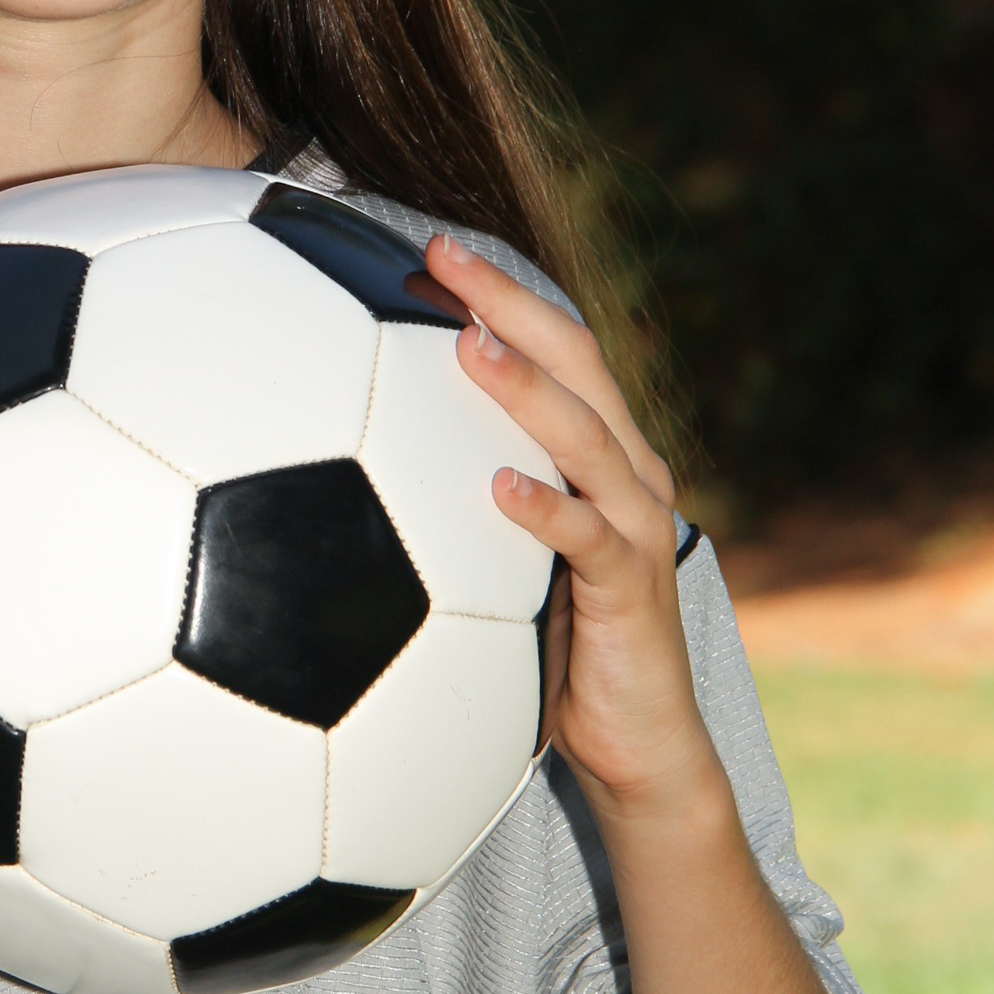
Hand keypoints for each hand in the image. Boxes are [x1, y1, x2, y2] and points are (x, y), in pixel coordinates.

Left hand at [424, 234, 718, 826]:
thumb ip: (460, 503)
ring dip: (527, 388)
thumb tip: (355, 462)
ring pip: (587, 435)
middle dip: (508, 302)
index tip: (428, 248)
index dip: (499, 292)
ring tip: (469, 345)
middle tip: (441, 256)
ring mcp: (637, 525)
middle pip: (576, 362)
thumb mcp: (503, 562)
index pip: (554, 348)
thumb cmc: (560, 648)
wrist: (638, 745)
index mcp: (599, 452)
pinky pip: (589, 538)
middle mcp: (628, 472)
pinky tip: (498, 488)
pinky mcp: (632, 588)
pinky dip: (547, 508)